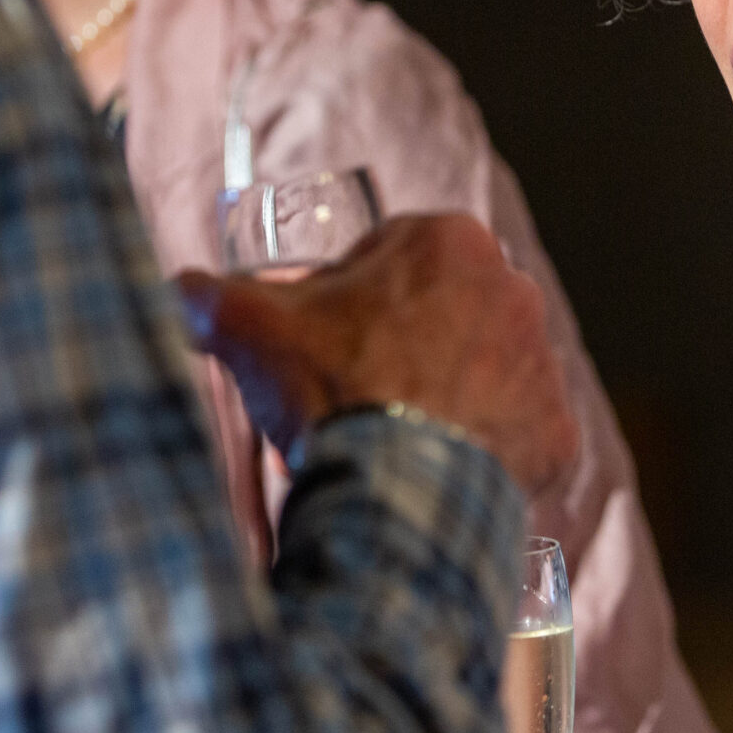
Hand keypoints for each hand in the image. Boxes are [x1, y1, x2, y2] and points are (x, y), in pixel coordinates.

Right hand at [175, 214, 576, 490]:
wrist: (390, 491)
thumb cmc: (331, 391)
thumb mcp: (251, 327)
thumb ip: (208, 295)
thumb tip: (176, 291)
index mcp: (449, 240)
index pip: (393, 255)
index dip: (349, 297)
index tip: (326, 339)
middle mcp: (514, 289)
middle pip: (444, 310)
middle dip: (405, 342)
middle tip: (356, 389)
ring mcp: (542, 364)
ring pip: (485, 369)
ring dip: (448, 393)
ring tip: (393, 435)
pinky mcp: (557, 433)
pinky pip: (519, 435)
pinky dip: (483, 452)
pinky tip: (436, 470)